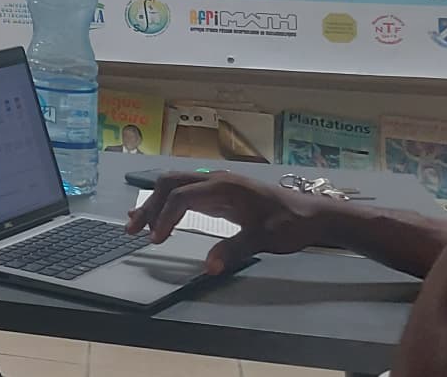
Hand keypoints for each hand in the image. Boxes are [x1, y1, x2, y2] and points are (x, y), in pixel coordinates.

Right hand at [125, 171, 325, 273]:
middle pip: (170, 184)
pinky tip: (156, 216)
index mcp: (225, 186)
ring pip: (175, 186)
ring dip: (155, 204)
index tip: (156, 240)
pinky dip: (167, 204)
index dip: (165, 217)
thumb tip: (208, 267)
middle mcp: (216, 179)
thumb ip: (234, 250)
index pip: (182, 196)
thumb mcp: (264, 239)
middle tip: (133, 230)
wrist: (312, 215)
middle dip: (149, 205)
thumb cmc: (291, 225)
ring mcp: (217, 185)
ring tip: (135, 224)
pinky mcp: (219, 194)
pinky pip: (186, 193)